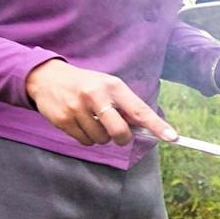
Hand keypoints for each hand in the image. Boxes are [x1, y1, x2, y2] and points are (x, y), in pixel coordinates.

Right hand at [26, 60, 174, 146]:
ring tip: (92, 120)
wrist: (47, 77)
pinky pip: (84, 141)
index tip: (172, 137)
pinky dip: (86, 137)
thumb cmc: (86, 84)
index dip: (157, 126)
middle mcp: (95, 96)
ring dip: (101, 136)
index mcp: (113, 86)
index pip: (140, 110)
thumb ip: (126, 105)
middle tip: (118, 133)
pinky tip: (80, 122)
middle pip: (120, 132)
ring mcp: (77, 108)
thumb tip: (145, 128)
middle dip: (122, 138)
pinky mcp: (63, 119)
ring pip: (101, 139)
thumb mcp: (108, 86)